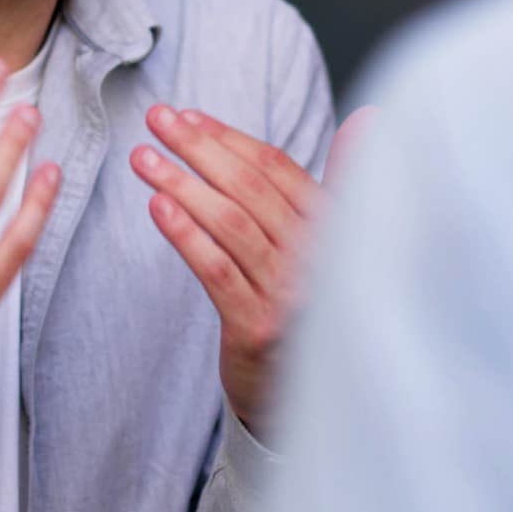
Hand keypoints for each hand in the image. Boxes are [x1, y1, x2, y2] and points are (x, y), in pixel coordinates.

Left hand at [130, 107, 373, 436]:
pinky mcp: (258, 327)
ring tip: (143, 159)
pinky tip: (158, 207)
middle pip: (250, 190)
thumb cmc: (305, 304)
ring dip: (182, 184)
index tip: (189, 117)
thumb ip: (340, 183)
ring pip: (230, 224)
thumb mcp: (330, 244)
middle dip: (198, 149)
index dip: (230, 139)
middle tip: (156, 120)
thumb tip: (369, 118)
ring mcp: (290, 295)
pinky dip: (186, 234)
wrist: (301, 394)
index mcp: (335, 229)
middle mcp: (319, 258)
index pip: (277, 169)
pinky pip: (217, 270)